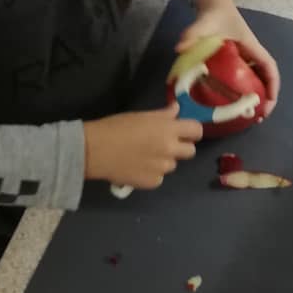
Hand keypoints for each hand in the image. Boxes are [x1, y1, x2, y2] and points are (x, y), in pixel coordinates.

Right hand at [84, 103, 203, 189]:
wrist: (95, 151)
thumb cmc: (116, 127)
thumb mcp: (141, 116)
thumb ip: (162, 115)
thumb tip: (176, 110)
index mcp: (168, 130)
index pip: (196, 130)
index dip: (192, 131)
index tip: (184, 132)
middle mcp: (170, 149)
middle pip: (190, 152)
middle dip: (181, 148)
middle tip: (164, 145)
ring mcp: (162, 168)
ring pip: (172, 165)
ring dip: (163, 161)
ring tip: (144, 157)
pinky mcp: (152, 182)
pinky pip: (159, 178)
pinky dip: (151, 174)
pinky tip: (136, 168)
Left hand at [177, 0, 280, 114]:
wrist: (211, 2)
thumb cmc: (214, 13)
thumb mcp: (203, 23)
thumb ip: (192, 34)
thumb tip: (180, 48)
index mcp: (251, 46)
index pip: (269, 66)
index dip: (272, 84)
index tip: (269, 102)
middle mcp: (251, 53)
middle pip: (266, 77)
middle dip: (267, 97)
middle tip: (259, 117)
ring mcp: (244, 57)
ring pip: (256, 79)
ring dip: (256, 96)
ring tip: (249, 116)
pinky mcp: (234, 60)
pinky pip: (244, 77)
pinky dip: (243, 91)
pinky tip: (231, 104)